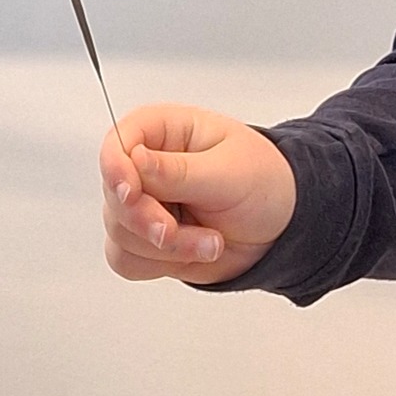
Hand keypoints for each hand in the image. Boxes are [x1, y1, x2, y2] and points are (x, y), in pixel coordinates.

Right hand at [100, 102, 296, 285]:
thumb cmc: (264, 181)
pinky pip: (127, 259)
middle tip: (175, 231)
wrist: (281, 224)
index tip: (133, 194)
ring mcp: (145, 204)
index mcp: (166, 131)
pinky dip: (161, 264)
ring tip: (212, 241)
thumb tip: (135, 159)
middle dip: (147, 221)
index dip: (116, 169)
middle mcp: (148, 166)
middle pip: (114, 195)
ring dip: (166, 248)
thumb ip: (178, 171)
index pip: (118, 142)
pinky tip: (197, 252)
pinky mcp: (146, 240)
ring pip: (119, 233)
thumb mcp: (229, 172)